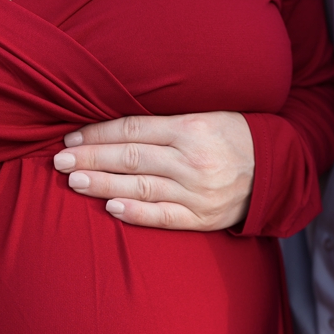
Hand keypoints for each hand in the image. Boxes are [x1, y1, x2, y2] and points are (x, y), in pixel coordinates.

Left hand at [54, 112, 254, 230]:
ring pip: (141, 187)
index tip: (71, 138)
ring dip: (103, 184)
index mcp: (190, 128)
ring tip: (74, 181)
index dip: (98, 134)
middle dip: (91, 158)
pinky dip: (136, 213)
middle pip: (130, 158)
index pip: (133, 130)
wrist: (275, 170)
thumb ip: (163, 122)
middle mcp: (191, 160)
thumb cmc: (231, 137)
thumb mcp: (203, 116)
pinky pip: (164, 217)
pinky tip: (110, 208)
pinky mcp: (202, 218)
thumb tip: (113, 126)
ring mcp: (197, 191)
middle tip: (59, 161)